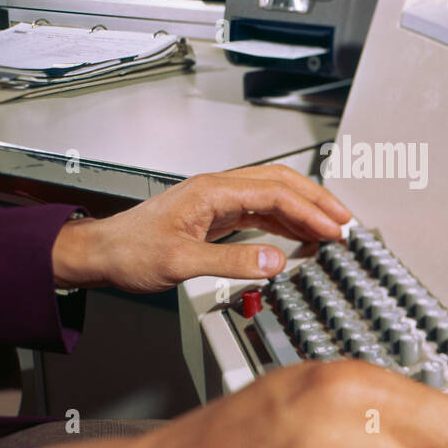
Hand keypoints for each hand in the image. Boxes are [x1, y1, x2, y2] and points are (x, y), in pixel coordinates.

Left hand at [50, 163, 350, 291]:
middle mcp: (217, 190)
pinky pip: (260, 212)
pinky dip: (285, 222)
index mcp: (212, 191)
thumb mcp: (181, 263)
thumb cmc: (130, 252)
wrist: (101, 254)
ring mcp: (217, 201)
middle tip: (346, 223)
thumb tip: (275, 262)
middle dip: (317, 201)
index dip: (311, 210)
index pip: (276, 192)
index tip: (335, 228)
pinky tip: (298, 237)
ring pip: (273, 196)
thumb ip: (231, 262)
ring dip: (304, 211)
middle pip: (281, 184)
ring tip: (331, 230)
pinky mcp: (215, 216)